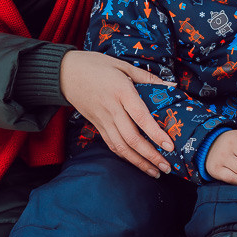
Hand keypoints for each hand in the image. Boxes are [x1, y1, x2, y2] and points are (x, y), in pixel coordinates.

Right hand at [59, 50, 174, 177]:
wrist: (65, 73)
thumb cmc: (95, 65)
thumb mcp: (122, 65)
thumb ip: (147, 77)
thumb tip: (171, 86)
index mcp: (121, 92)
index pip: (141, 117)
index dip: (156, 133)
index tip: (169, 146)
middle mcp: (112, 109)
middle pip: (132, 138)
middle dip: (151, 155)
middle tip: (167, 167)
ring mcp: (103, 120)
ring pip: (121, 146)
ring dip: (139, 162)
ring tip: (155, 172)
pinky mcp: (97, 125)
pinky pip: (111, 144)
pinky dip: (125, 156)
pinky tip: (136, 162)